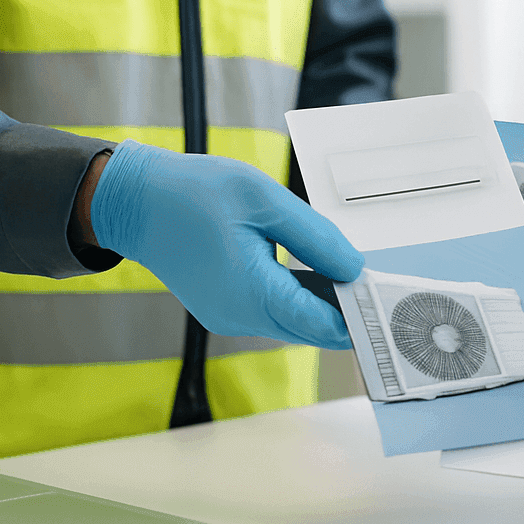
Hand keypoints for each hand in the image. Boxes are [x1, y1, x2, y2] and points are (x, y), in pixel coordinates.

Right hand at [89, 140, 360, 347]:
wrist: (134, 202)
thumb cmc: (193, 193)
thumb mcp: (264, 199)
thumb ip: (314, 236)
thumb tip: (354, 268)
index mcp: (252, 292)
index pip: (322, 325)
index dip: (360, 317)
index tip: (389, 303)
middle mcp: (240, 316)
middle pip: (312, 331)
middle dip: (347, 314)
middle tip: (382, 289)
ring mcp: (230, 317)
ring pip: (294, 324)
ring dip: (324, 306)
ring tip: (355, 277)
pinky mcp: (225, 310)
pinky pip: (274, 314)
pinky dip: (300, 300)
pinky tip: (319, 274)